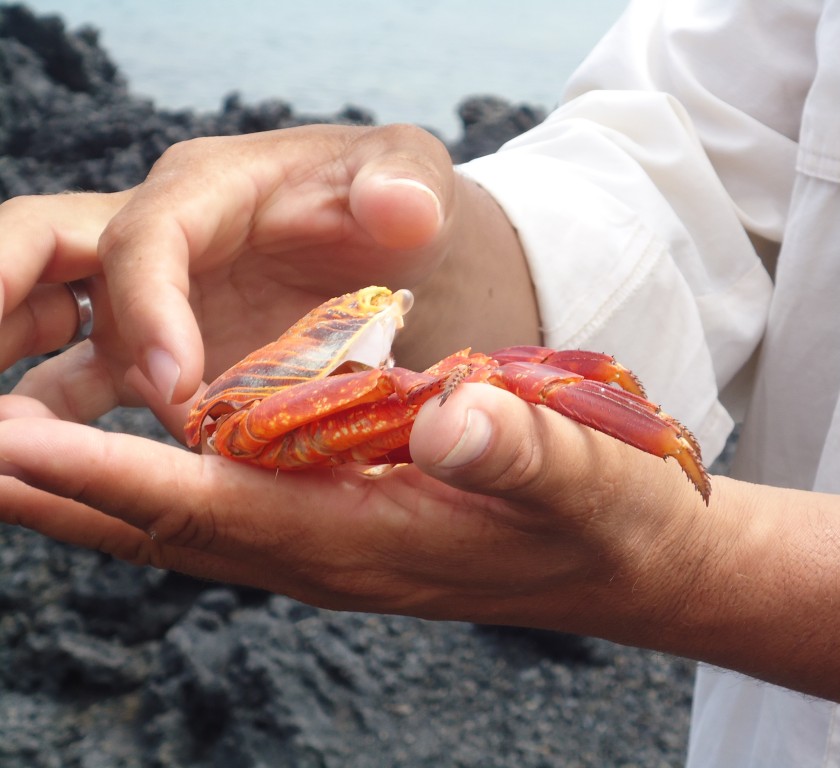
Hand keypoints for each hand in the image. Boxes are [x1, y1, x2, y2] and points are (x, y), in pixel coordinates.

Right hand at [0, 124, 536, 438]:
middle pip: (32, 253)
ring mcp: (140, 303)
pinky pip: (74, 389)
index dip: (146, 310)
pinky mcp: (149, 356)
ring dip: (3, 379)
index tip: (176, 389)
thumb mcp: (413, 179)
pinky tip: (23, 469)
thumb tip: (397, 210)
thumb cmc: (400, 208)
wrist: (398, 257)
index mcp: (205, 189)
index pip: (144, 240)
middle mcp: (150, 240)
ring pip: (33, 328)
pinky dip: (44, 427)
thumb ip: (407, 184)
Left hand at [0, 384, 697, 634]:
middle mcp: (337, 553)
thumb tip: (452, 411)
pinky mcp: (353, 533)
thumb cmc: (618, 518)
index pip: (225, 503)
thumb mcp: (592, 477)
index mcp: (381, 536)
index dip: (117, 474)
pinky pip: (232, 515)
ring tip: (7, 459)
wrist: (639, 566)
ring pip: (190, 527)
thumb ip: (526, 450)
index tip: (11, 443)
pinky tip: (127, 467)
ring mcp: (339, 549)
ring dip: (92, 497)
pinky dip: (159, 491)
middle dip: (62, 495)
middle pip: (175, 528)